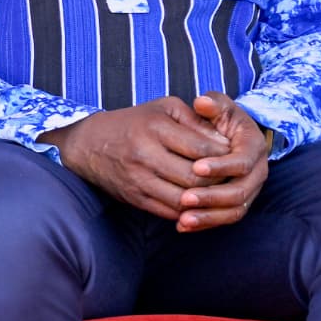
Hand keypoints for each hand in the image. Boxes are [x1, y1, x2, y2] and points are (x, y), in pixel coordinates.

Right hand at [45, 96, 233, 224]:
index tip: (232, 154)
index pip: (203, 148)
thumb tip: (225, 142)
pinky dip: (189, 210)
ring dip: (206, 199)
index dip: (224, 155)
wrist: (87, 144)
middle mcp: (144, 154)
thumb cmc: (134, 122)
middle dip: (219, 180)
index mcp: (154, 127)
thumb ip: (197, 121)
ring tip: (216, 189)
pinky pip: (170, 212)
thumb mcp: (164, 109)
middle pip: (196, 178)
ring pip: (185, 199)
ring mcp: (138, 179)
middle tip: (230, 176)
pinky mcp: (134, 198)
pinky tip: (197, 200)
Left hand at [172, 92, 270, 231]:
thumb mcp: (219, 107)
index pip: (242, 162)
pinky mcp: (237, 204)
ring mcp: (249, 190)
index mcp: (255, 148)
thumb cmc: (219, 119)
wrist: (227, 138)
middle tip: (184, 198)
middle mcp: (258, 172)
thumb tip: (202, 101)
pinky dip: (205, 224)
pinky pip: (224, 219)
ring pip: (233, 211)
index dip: (221, 166)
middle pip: (240, 192)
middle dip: (212, 197)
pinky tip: (181, 226)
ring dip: (208, 216)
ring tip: (182, 218)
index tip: (196, 167)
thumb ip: (212, 104)